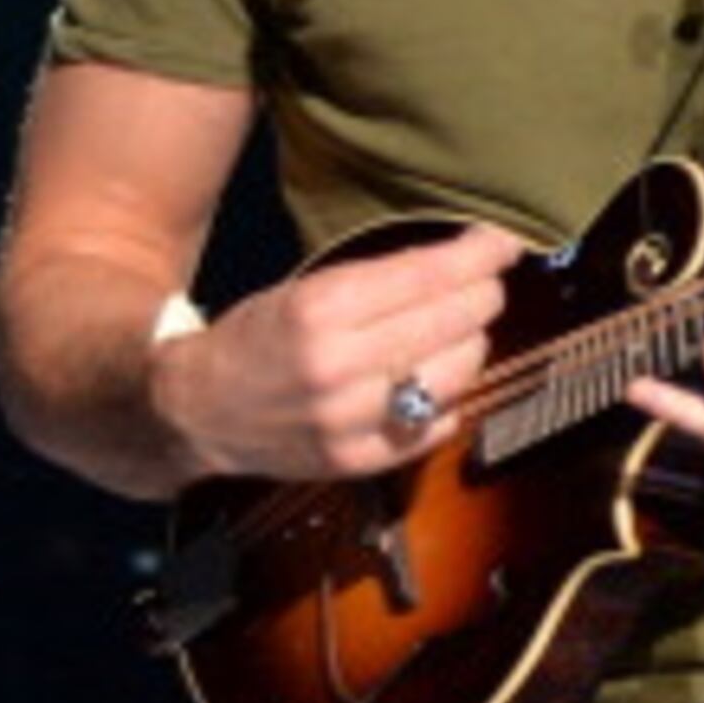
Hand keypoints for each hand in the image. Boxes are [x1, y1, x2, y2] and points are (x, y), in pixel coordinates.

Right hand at [154, 223, 516, 479]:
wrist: (197, 409)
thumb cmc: (259, 338)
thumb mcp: (307, 289)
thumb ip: (383, 280)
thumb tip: (468, 262)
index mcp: (321, 310)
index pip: (431, 276)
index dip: (481, 255)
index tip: (505, 243)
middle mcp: (338, 366)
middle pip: (457, 321)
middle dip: (483, 294)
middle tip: (484, 284)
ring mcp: (351, 419)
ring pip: (460, 371)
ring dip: (471, 344)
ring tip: (455, 332)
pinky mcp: (359, 459)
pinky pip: (442, 422)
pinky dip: (448, 397)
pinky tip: (432, 380)